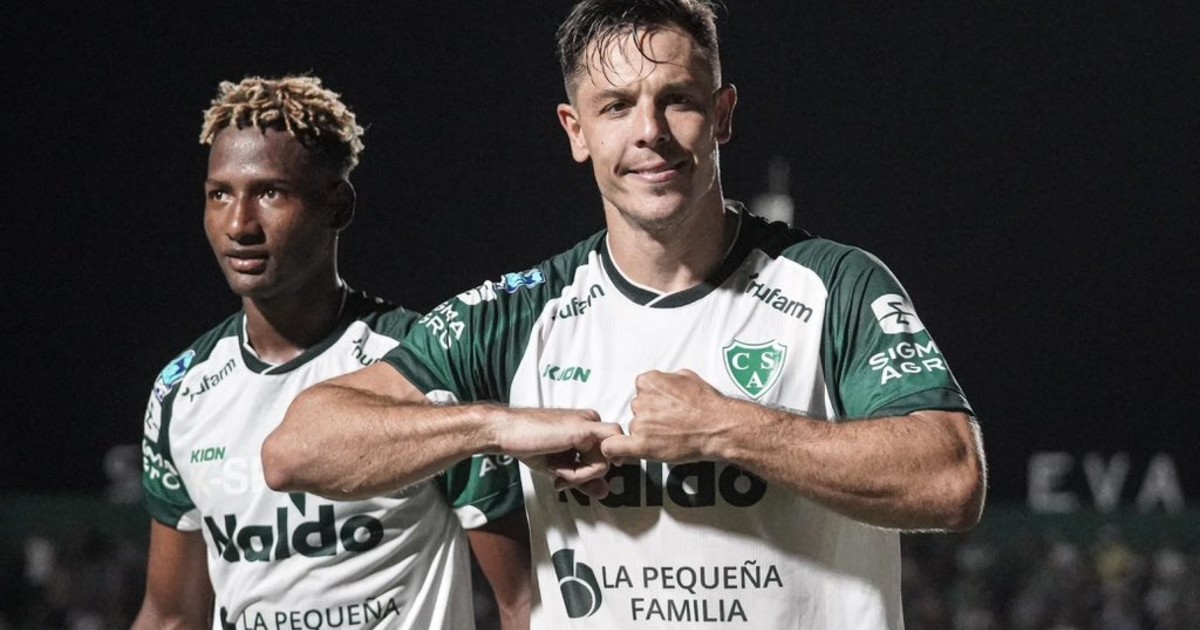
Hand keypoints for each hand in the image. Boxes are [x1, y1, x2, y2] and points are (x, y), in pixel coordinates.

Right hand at [494, 407, 622, 497]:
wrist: (507, 431)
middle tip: (560, 477)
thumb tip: (605, 492)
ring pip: (607, 463)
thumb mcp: (561, 467)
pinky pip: (599, 463)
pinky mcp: (585, 430)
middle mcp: (592, 421)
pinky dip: (580, 474)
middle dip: (586, 475)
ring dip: (581, 475)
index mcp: (588, 425)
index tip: (566, 476)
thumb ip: (585, 479)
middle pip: (609, 460)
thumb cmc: (528, 444)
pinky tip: (557, 469)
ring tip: (556, 470)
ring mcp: (590, 424)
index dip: (589, 471)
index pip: (606, 455)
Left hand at [601, 369, 732, 463]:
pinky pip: (614, 447)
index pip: (641, 389)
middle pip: (637, 409)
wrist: (718, 427)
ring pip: (634, 428)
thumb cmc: (708, 404)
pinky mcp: (641, 445)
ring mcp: (640, 423)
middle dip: (650, 416)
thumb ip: (668, 378)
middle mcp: (641, 400)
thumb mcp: (687, 377)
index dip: (652, 399)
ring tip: (669, 436)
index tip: (661, 407)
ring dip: (646, 433)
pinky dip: (614, 450)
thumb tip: (664, 382)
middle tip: (669, 424)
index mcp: (649, 381)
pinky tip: (619, 453)